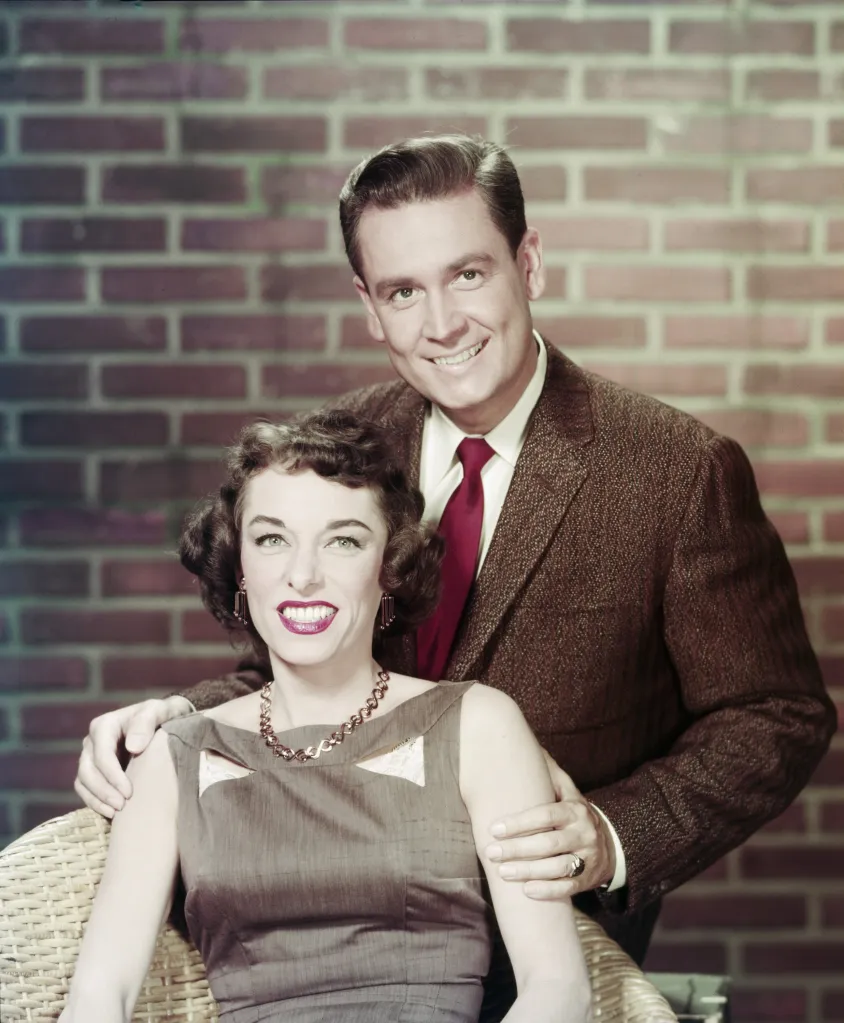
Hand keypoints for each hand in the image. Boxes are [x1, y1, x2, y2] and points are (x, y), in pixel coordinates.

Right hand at [74, 696, 192, 817]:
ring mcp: (90, 757)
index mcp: (105, 725)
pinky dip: (94, 802)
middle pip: (88, 770)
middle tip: (123, 806)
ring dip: (98, 799)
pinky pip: (84, 789)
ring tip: (117, 812)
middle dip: (104, 791)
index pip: (102, 754)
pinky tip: (111, 813)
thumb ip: (147, 722)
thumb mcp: (160, 711)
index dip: (112, 776)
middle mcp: (93, 741)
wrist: (166, 722)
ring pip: (83, 781)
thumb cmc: (163, 715)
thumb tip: (133, 747)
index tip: (129, 792)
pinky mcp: (93, 771)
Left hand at [485, 755, 615, 899]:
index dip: (519, 823)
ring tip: (503, 872)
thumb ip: (547, 772)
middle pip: (548, 843)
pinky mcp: (589, 879)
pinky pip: (568, 888)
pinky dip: (548, 891)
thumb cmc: (573, 814)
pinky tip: (526, 891)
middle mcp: (584, 832)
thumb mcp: (566, 791)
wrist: (609, 843)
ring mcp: (588, 857)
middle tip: (491, 852)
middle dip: (517, 849)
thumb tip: (524, 743)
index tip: (494, 828)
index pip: (545, 815)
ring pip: (557, 867)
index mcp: (575, 809)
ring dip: (528, 871)